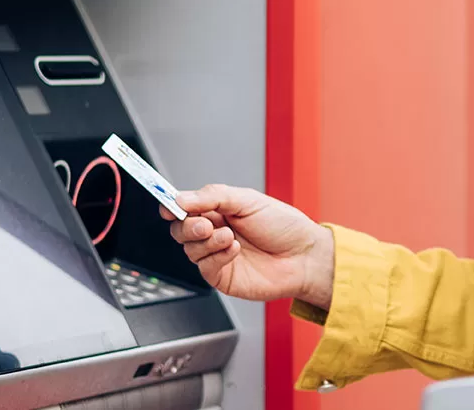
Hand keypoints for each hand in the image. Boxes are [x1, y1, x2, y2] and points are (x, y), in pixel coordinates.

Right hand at [162, 185, 334, 306]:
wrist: (304, 256)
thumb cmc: (283, 227)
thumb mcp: (247, 200)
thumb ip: (212, 197)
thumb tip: (180, 198)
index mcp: (218, 211)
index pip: (185, 208)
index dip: (173, 206)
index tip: (169, 206)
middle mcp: (214, 233)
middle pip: (180, 230)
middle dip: (187, 226)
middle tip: (205, 224)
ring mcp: (216, 256)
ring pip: (189, 249)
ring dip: (206, 241)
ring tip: (229, 236)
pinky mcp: (221, 276)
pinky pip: (204, 267)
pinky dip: (216, 256)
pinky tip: (234, 249)